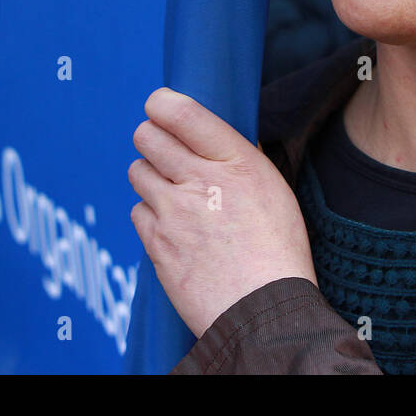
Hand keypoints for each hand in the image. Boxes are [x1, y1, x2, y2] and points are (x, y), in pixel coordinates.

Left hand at [128, 87, 316, 337]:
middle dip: (152, 138)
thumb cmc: (278, 251)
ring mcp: (173, 213)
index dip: (161, 104)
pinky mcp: (156, 244)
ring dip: (151, 177)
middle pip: (147, 137)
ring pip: (137, 172)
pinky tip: (174, 228)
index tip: (159, 108)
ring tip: (175, 195)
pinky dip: (151, 216)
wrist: (264, 311)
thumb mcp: (274, 189)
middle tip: (165, 152)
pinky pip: (138, 212)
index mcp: (236, 162)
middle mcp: (200, 181)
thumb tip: (209, 135)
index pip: (182, 112)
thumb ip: (238, 158)